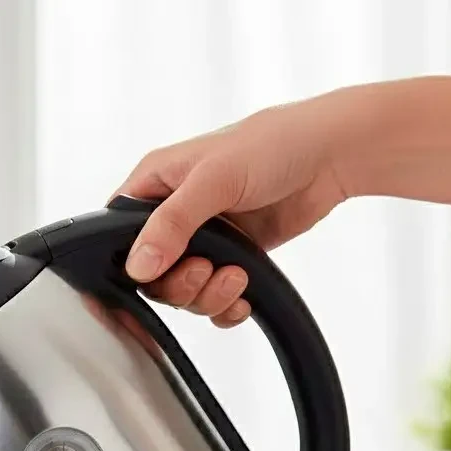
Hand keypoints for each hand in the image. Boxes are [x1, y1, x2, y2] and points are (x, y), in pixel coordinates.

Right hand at [114, 94, 349, 327]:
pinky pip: (213, 299)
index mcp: (155, 185)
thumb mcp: (214, 179)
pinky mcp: (230, 259)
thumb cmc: (273, 144)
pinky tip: (243, 296)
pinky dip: (226, 306)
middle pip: (152, 276)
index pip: (118, 236)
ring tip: (237, 276)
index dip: (127, 265)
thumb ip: (171, 224)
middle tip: (205, 270)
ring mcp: (202, 240)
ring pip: (183, 292)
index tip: (148, 280)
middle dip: (179, 284)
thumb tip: (138, 265)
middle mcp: (172, 215)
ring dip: (207, 295)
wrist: (331, 156)